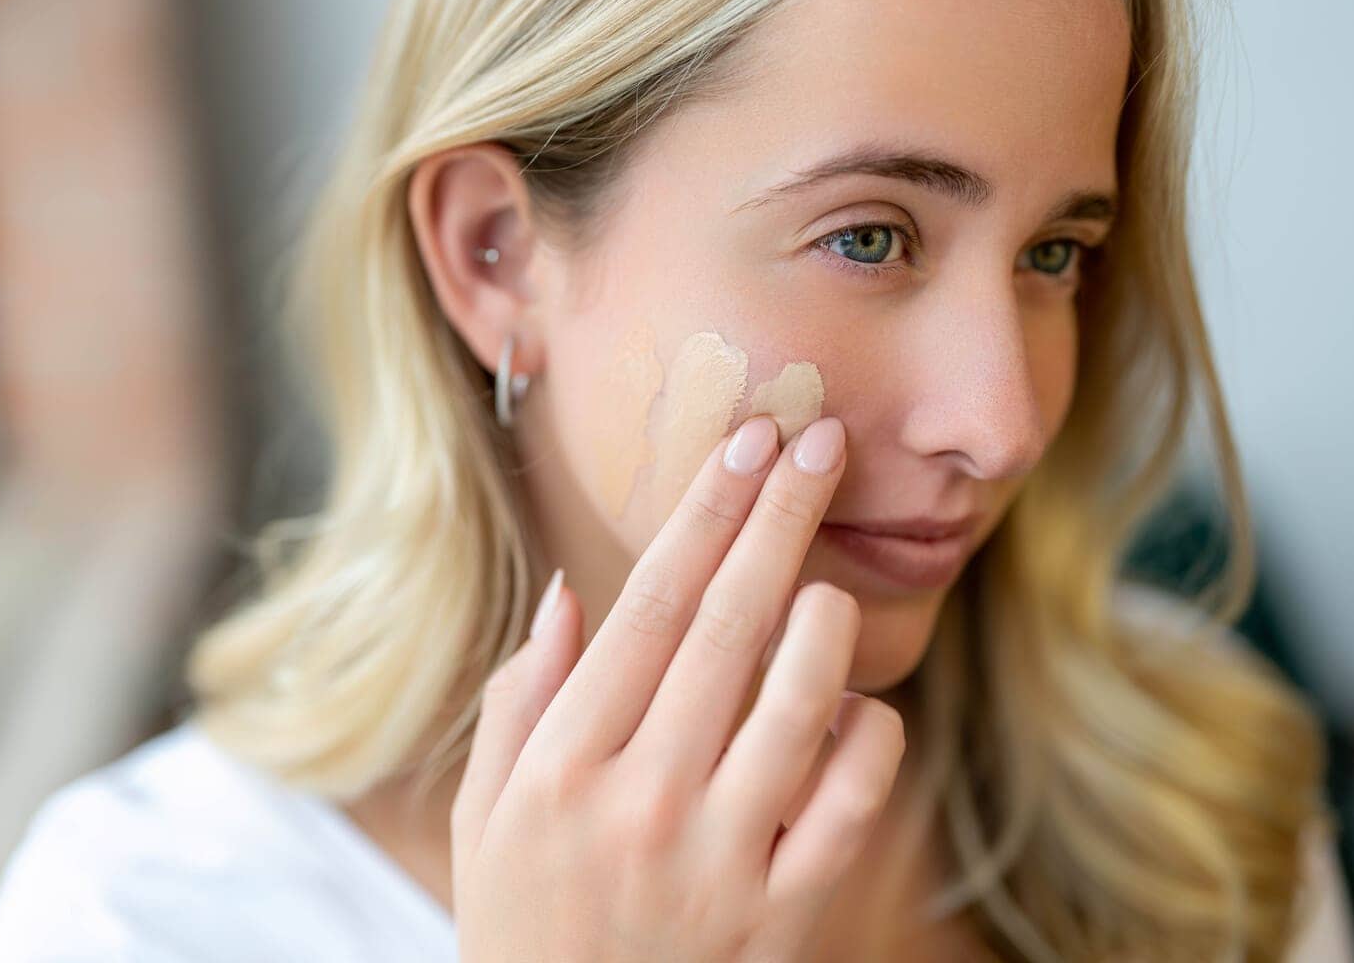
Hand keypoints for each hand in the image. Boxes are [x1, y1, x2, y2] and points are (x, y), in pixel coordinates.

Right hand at [451, 414, 905, 961]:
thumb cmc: (527, 925)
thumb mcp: (486, 819)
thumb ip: (519, 703)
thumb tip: (567, 596)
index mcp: (562, 763)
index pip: (647, 602)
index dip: (704, 510)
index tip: (746, 441)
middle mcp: (642, 798)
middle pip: (728, 622)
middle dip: (780, 515)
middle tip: (820, 439)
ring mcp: (721, 857)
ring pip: (801, 696)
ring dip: (826, 617)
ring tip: (826, 580)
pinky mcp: (787, 912)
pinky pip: (854, 795)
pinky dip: (867, 733)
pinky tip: (845, 711)